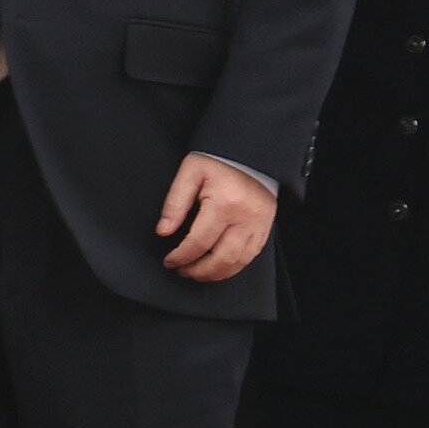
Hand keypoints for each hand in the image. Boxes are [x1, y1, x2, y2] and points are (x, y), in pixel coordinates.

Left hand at [156, 153, 276, 282]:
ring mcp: (259, 225)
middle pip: (221, 259)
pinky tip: (218, 267)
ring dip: (215, 274)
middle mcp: (246, 218)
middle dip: (199, 271)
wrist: (250, 153)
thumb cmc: (218, 160)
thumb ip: (175, 203)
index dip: (182, 256)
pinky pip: (251, 256)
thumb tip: (163, 231)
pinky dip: (233, 267)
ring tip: (197, 273)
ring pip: (238, 263)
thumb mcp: (190, 173)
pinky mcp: (265, 228)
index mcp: (225, 203)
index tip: (169, 261)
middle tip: (182, 271)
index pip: (199, 242)